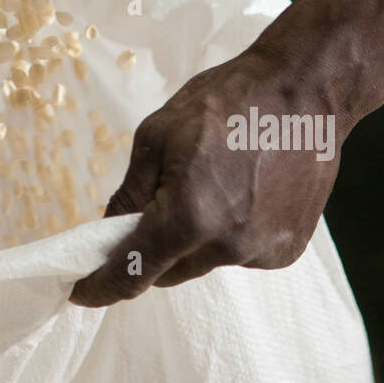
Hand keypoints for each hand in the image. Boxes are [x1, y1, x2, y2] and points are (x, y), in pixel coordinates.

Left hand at [70, 0, 354, 307]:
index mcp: (188, 217)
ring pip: (204, 262)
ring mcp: (262, 252)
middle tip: (143, 215)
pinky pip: (238, 254)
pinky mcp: (287, 250)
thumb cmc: (225, 101)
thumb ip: (131, 193)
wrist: (304, 90)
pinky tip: (241, 192)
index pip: (132, 273)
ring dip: (191, 240)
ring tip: (208, 185)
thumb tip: (110, 230)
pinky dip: (227, 235)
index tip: (80, 292)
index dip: (100, 287)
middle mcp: (227, 247)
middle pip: (168, 271)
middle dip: (148, 252)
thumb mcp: (156, 136)